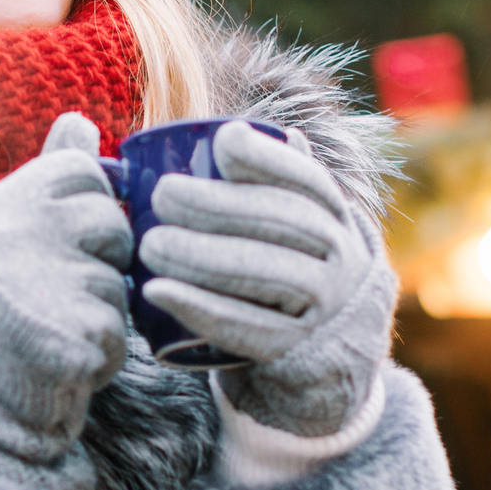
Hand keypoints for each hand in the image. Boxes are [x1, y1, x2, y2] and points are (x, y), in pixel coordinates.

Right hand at [0, 112, 132, 463]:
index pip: (82, 170)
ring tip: (56, 323)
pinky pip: (120, 328)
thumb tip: (80, 119)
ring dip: (103, 307)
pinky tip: (66, 356)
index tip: (63, 239)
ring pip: (119, 277)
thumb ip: (48, 174)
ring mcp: (43, 282)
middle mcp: (15, 233)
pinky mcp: (73, 332)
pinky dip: (104, 350)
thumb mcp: (8, 229)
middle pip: (111, 221)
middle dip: (102, 258)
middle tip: (58, 288)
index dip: (89, 206)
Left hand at [138, 120, 396, 436]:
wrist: (330, 358)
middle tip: (162, 195)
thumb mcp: (300, 228)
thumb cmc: (294, 271)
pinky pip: (248, 328)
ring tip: (150, 244)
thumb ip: (273, 184)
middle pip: (281, 222)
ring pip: (266, 272)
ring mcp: (325, 306)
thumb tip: (230, 131)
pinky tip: (158, 292)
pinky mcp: (297, 351)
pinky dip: (200, 308)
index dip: (268, 157)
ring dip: (202, 256)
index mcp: (334, 216)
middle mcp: (339, 256)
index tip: (222, 144)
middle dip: (218, 204)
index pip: (307, 179)